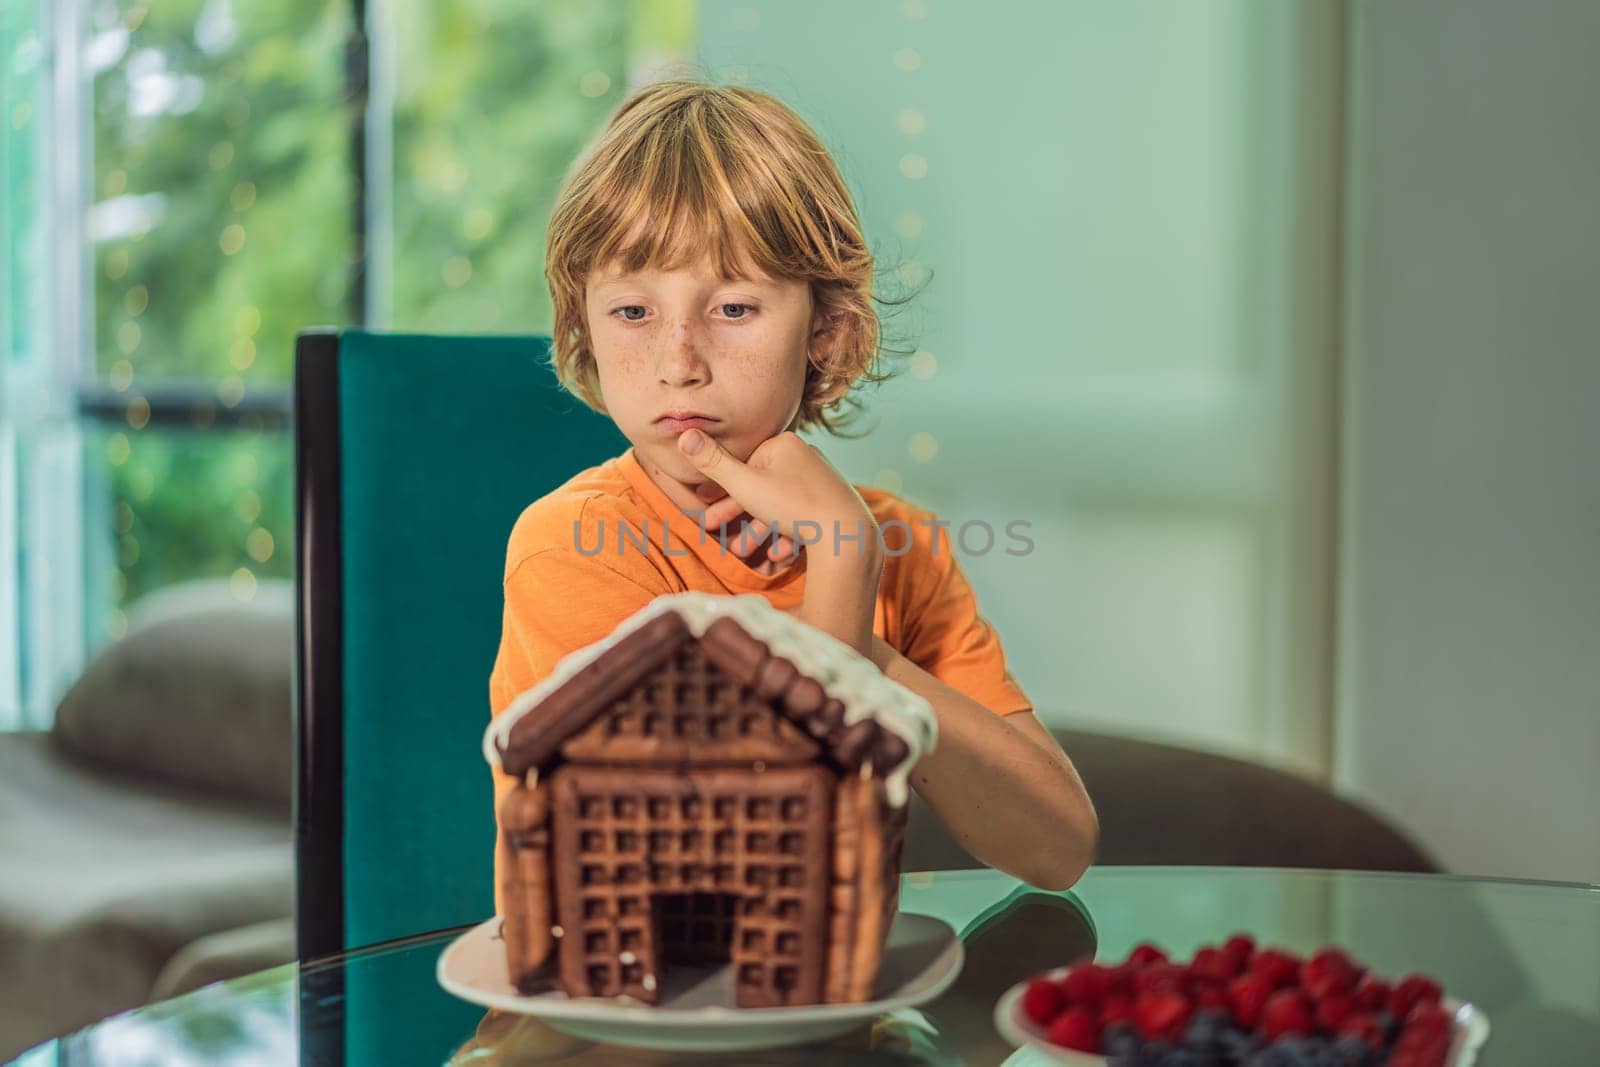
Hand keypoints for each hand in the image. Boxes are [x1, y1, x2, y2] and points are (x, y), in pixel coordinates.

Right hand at [676, 429, 879, 567]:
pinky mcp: (833, 502)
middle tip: (714, 533)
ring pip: (780, 506)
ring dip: (760, 531)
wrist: (848, 533)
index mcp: (783, 444)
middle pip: (760, 487)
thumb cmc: (794, 506)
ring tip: (745, 555)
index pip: (742, 465)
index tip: (704, 510)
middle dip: (737, 515)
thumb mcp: (744, 485)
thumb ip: (713, 462)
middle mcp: (805, 456)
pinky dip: (788, 534)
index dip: (720, 490)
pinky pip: (803, 516)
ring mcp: (821, 479)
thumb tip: (685, 432)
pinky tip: (779, 555)